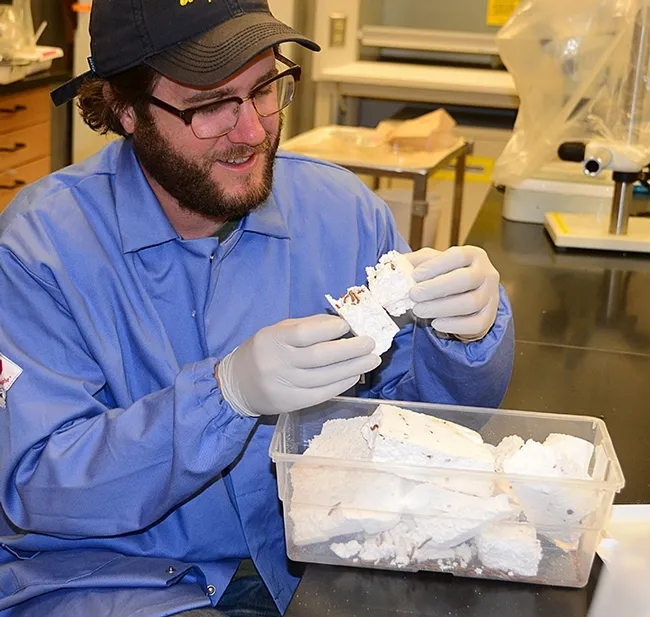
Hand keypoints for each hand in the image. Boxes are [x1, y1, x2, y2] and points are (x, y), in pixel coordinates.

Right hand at [217, 315, 380, 415]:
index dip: (330, 330)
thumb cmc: (264, 351)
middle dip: (350, 350)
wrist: (236, 384)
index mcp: (273, 339)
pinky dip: (341, 385)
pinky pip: (321, 394)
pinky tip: (355, 376)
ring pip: (324, 377)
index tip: (348, 326)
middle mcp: (278, 363)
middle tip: (372, 344)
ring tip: (372, 360)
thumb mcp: (278, 330)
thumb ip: (308, 326)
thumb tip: (342, 324)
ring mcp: (284, 386)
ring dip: (352, 368)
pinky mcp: (290, 403)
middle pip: (319, 357)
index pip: (305, 334)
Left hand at [405, 246, 499, 340]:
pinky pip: (475, 324)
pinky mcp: (489, 318)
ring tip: (419, 311)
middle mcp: (487, 273)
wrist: (463, 298)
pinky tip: (435, 323)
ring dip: (441, 308)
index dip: (435, 266)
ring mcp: (491, 296)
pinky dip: (453, 326)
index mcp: (474, 255)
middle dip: (436, 288)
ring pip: (470, 303)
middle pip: (465, 279)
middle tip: (413, 295)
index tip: (415, 276)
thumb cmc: (444, 276)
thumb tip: (396, 266)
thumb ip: (415, 262)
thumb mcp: (430, 263)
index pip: (457, 256)